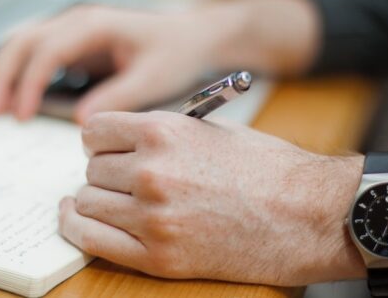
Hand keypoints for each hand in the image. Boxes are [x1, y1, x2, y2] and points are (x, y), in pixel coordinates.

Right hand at [0, 5, 240, 121]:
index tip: (21, 116)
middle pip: (23, 41)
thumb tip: (81, 122)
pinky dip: (19, 75)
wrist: (193, 37)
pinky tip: (14, 102)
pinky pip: (36, 55)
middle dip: (1, 75)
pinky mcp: (74, 45)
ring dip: (3, 74)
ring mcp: (73, 31)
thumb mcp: (153, 79)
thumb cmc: (176, 54)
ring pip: (23, 44)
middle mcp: (77, 22)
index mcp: (95, 25)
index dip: (29, 83)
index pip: (48, 50)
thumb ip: (118, 98)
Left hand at [58, 111, 364, 285]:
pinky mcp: (159, 257)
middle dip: (104, 172)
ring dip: (96, 200)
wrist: (309, 215)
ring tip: (115, 201)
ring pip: (87, 202)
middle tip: (123, 178)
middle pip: (91, 169)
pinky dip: (79, 228)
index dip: (100, 140)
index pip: (94, 131)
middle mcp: (151, 172)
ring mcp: (153, 217)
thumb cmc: (268, 169)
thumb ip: (161, 133)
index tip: (106, 149)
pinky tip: (79, 219)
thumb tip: (121, 141)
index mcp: (164, 132)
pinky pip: (92, 240)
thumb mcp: (211, 130)